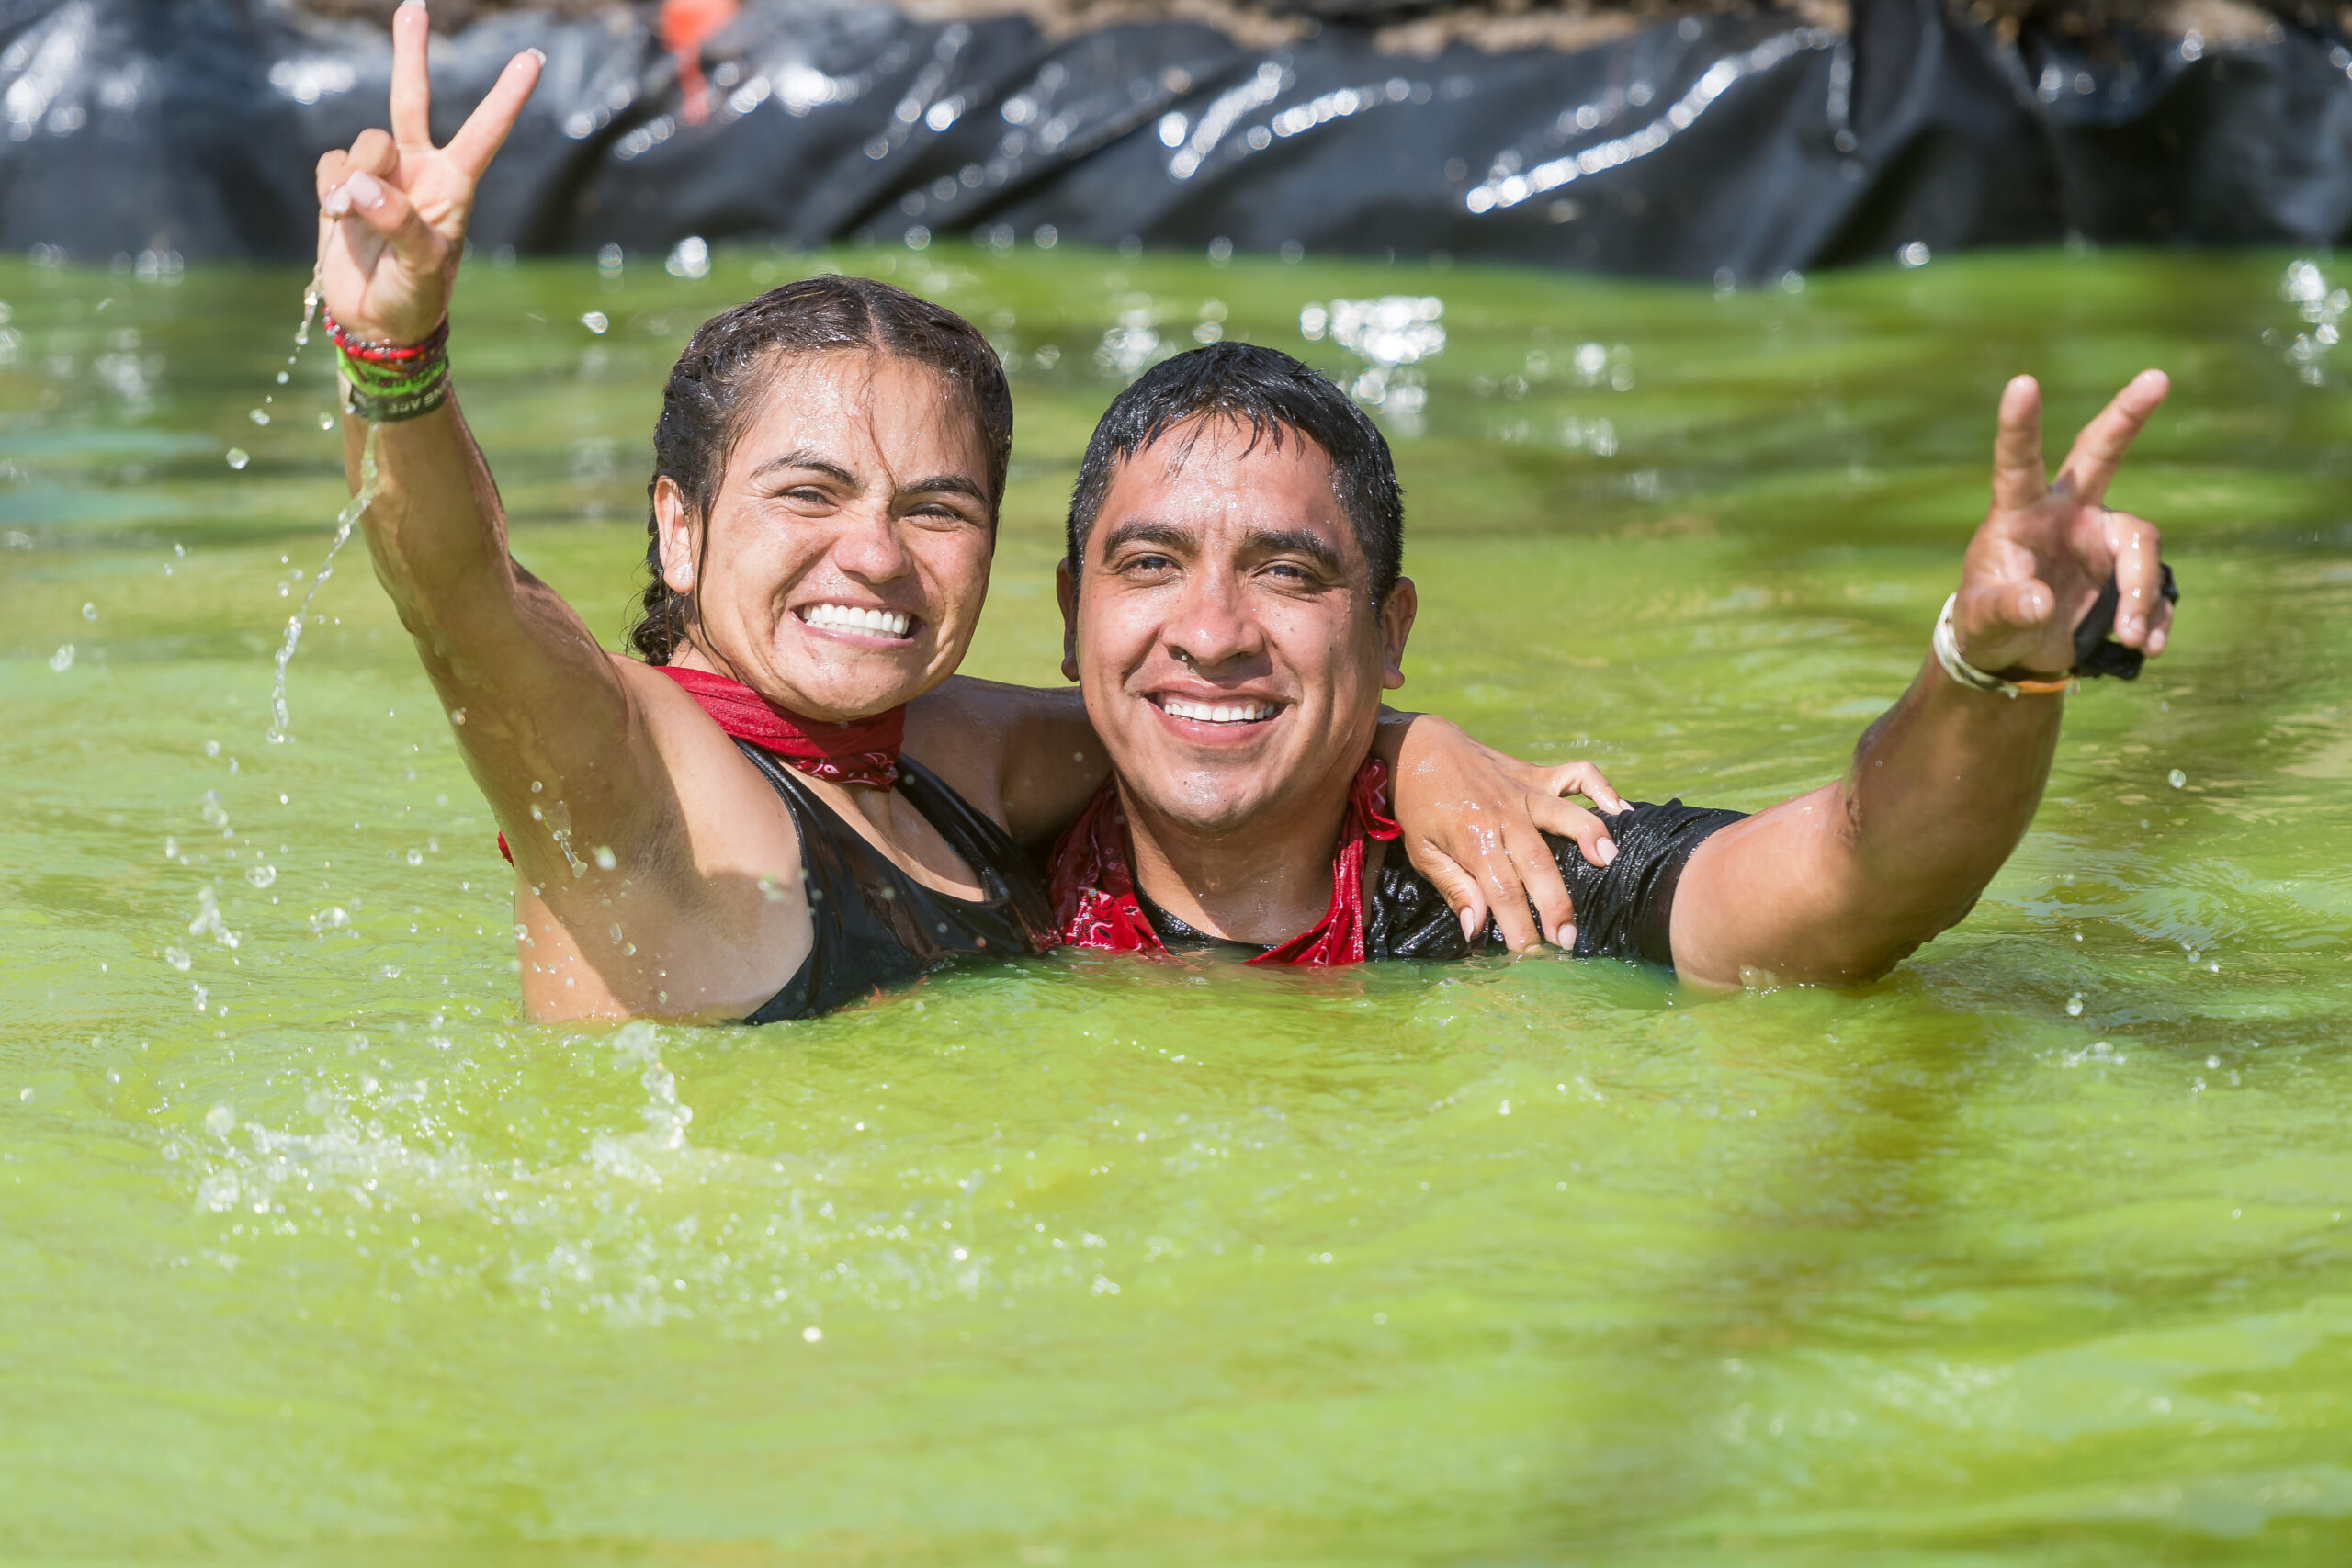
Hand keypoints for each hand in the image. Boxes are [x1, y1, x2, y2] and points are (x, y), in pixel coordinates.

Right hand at [313, 0, 541, 343]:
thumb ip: (400, 224)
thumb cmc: (415, 298)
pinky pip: (330, 163)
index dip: (506, 97)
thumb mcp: (422, 269)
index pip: (484, 133)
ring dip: (358, 174)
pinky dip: (330, 188)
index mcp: (454, 186)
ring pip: (364, 141)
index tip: (531, 57)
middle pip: (411, 100)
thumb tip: (362, 186)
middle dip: (410, 53)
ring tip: (354, 215)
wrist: (375, 322)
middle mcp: (418, 170)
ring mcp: (378, 175)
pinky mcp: (340, 184)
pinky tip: (336, 215)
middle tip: (414, 7)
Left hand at [1388, 716, 1625, 953]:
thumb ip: (1454, 888)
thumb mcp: (1422, 851)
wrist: (1419, 746)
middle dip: (1556, 906)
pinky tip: (1620, 812)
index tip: (1530, 955)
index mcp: (1472, 838)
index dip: (1519, 927)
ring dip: (1591, 837)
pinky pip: (1578, 774)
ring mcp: (1524, 791)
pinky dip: (1602, 787)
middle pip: (1537, 864)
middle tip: (1568, 940)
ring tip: (1609, 864)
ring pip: (1565, 816)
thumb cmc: (1419, 805)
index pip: (1502, 891)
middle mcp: (1503, 814)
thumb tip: (1476, 929)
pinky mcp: (1536, 774)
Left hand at [1957, 371, 2173, 677]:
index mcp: (2019, 513)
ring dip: (2143, 594)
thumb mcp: (1984, 623)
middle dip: (2128, 415)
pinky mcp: (2125, 571)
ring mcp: (2100, 538)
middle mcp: (2065, 514)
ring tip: (2131, 638)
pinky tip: (2147, 646)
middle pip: (2100, 454)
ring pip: (2141, 547)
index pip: (2017, 463)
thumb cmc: (1986, 625)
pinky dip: (2156, 617)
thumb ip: (2007, 609)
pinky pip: (2156, 586)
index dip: (2019, 425)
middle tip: (2157, 377)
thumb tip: (2040, 602)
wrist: (2013, 654)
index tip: (2022, 383)